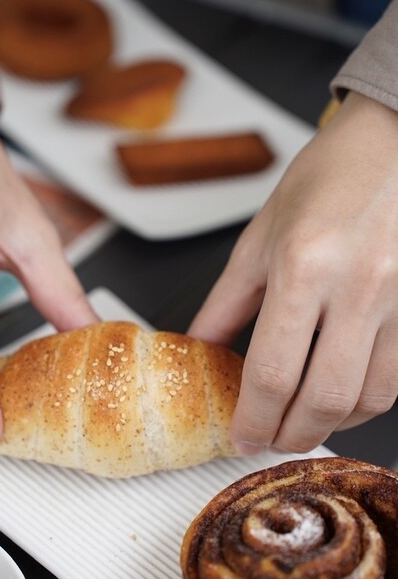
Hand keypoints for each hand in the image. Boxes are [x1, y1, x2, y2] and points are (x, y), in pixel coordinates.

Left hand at [189, 92, 397, 454]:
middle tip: (269, 439)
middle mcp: (357, 286)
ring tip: (302, 423)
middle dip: (289, 435)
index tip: (242, 437)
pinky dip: (364, 402)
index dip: (253, 419)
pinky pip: (397, 379)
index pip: (271, 372)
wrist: (396, 140)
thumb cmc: (329, 177)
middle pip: (322, 400)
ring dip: (329, 425)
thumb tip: (200, 347)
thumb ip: (228, 301)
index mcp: (302, 265)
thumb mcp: (262, 235)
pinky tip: (340, 397)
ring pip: (367, 398)